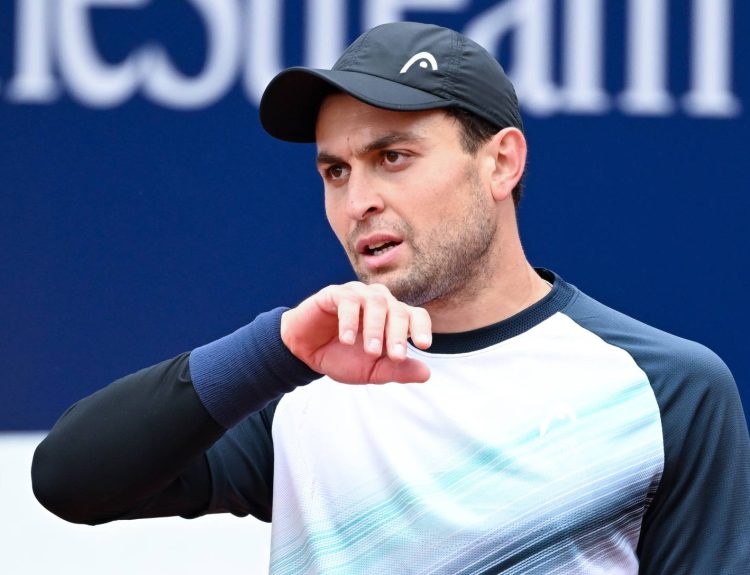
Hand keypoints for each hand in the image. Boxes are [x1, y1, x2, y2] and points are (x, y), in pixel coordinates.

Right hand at [280, 282, 431, 383]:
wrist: (305, 353)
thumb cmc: (342, 357)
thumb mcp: (371, 371)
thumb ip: (397, 371)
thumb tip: (426, 374)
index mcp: (392, 318)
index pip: (415, 315)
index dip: (422, 328)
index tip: (423, 346)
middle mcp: (379, 302)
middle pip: (398, 310)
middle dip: (398, 334)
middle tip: (396, 357)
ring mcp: (357, 295)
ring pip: (376, 301)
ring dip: (376, 327)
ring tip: (372, 351)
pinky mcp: (334, 294)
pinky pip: (348, 300)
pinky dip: (350, 320)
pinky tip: (347, 340)